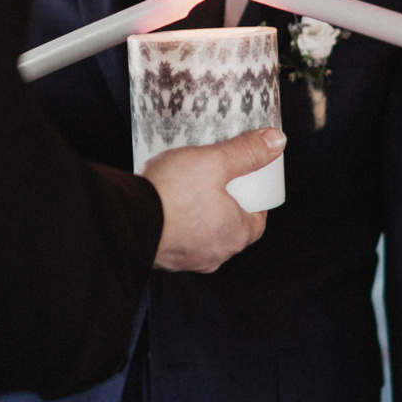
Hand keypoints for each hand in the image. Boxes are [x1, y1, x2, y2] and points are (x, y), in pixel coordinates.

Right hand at [142, 128, 284, 271]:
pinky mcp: (161, 258)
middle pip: (230, 225)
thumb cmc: (173, 194)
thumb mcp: (216, 161)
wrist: (124, 220)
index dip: (255, 196)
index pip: (258, 217)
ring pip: (202, 232)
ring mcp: (186, 259)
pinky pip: (177, 236)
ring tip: (188, 186)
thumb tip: (277, 142)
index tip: (247, 179)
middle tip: (217, 178)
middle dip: (226, 202)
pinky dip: (176, 220)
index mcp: (236, 235)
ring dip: (199, 212)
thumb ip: (247, 151)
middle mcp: (214, 254)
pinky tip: (166, 201)